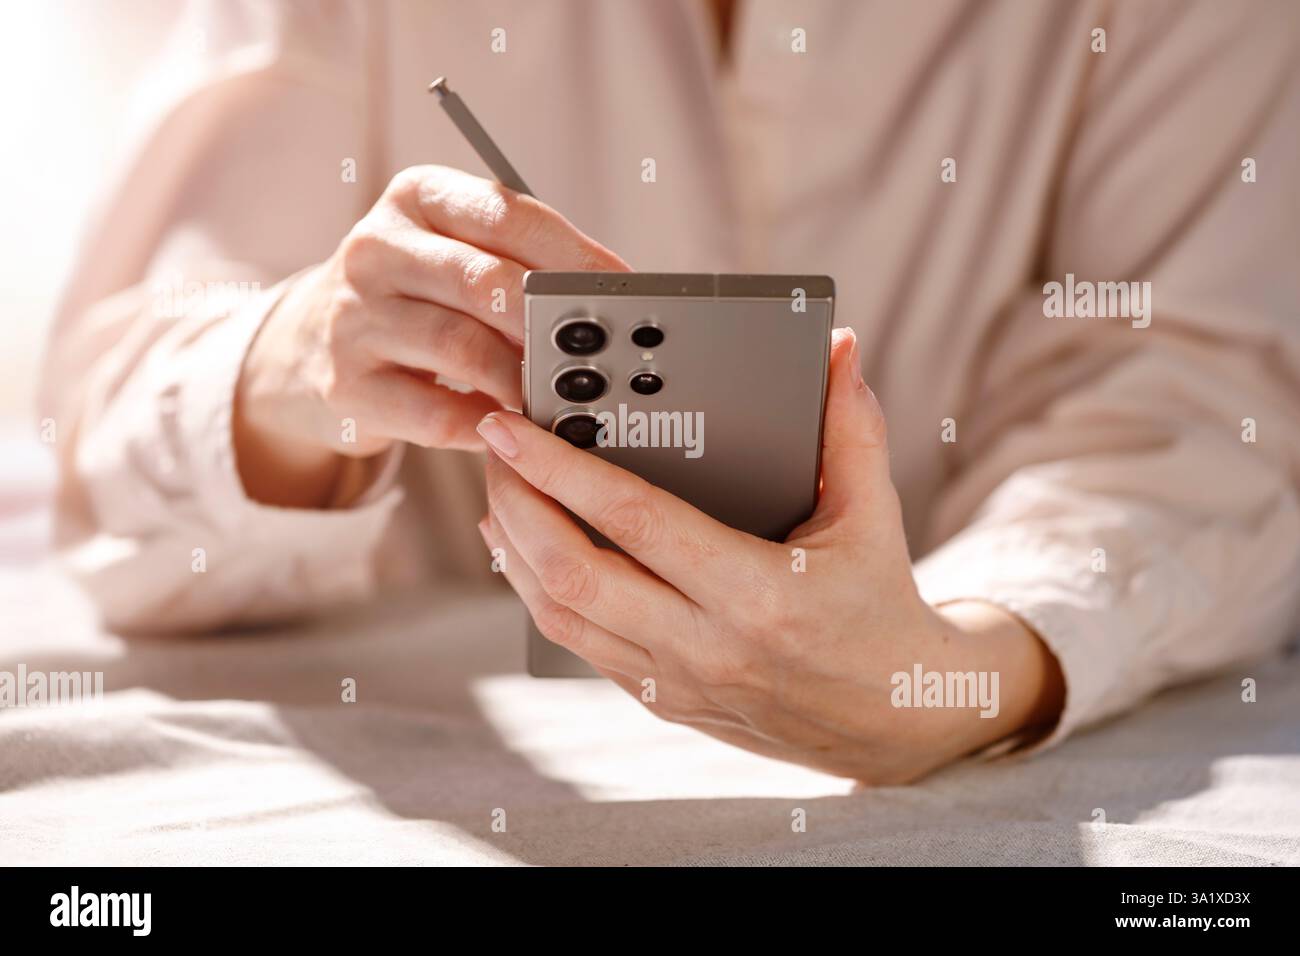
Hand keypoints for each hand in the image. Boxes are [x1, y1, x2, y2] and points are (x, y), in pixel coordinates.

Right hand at [234, 165, 628, 506]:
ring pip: (463, 348)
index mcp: (418, 198)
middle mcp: (378, 248)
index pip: (507, 214)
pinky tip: (510, 429)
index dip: (574, 254)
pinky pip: (435, 413)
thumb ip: (518, 262)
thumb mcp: (453, 250)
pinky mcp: (347, 383)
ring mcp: (355, 317)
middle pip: (485, 282)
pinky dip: (484, 425)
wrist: (311, 342)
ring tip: (560, 395)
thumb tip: (610, 297)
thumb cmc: (415, 293)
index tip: (622, 286)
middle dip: (549, 321)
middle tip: (596, 351)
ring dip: (522, 379)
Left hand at [477, 329, 1063, 782]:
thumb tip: (840, 349)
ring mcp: (677, 681)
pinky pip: (578, 645)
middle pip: (572, 572)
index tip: (511, 426)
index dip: (561, 468)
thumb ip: (851, 428)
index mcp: (757, 594)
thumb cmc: (880, 607)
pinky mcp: (662, 700)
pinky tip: (526, 551)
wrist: (894, 720)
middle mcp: (706, 646)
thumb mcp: (875, 516)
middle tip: (493, 450)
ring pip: (560, 616)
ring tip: (500, 492)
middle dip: (517, 503)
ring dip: (514, 550)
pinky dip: (539, 593)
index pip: (633, 521)